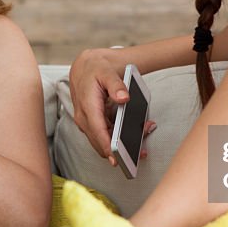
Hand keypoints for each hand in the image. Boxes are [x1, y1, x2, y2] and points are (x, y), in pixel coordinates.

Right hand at [69, 49, 154, 165]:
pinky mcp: (91, 124)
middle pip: (100, 142)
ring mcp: (86, 122)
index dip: (107, 147)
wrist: (85, 67)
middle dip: (120, 150)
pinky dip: (118, 138)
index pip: (97, 131)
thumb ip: (116, 85)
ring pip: (103, 142)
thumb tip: (123, 97)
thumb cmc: (95, 69)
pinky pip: (104, 136)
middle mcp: (84, 118)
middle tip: (140, 151)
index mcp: (87, 106)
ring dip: (121, 145)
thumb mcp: (107, 72)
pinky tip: (135, 132)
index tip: (117, 159)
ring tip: (143, 137)